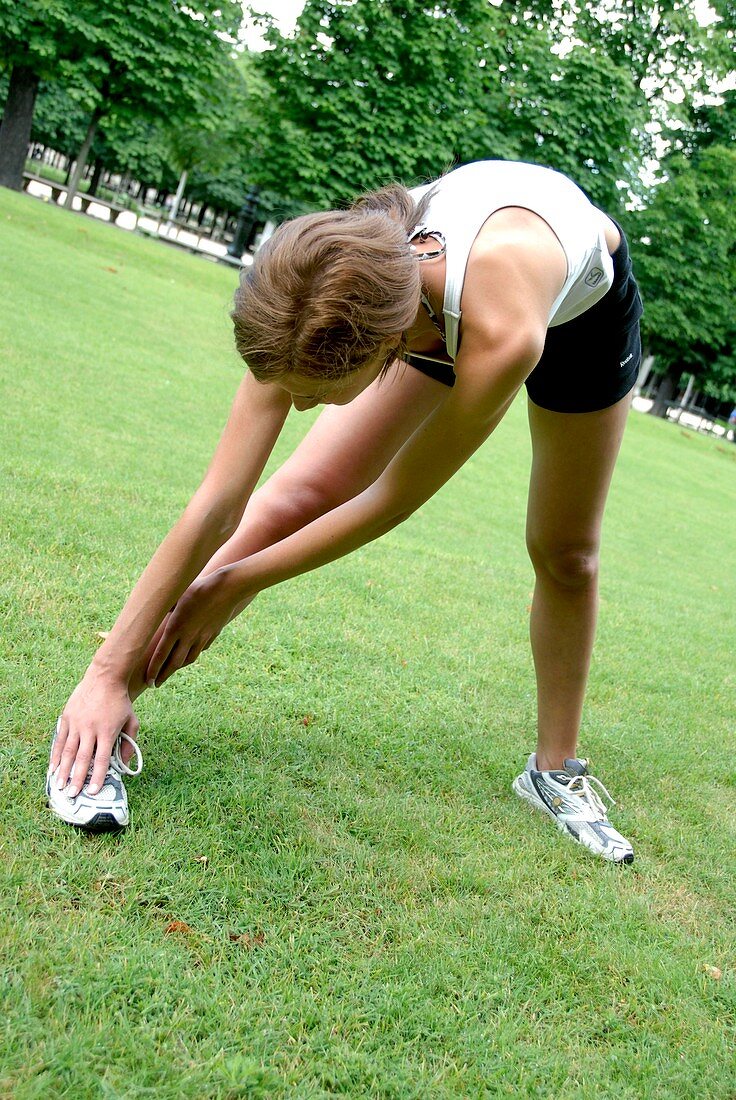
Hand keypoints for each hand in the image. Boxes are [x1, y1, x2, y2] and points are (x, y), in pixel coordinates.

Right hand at [52, 671, 138, 796]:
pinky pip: (59, 739)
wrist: (105, 678)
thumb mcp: (132, 721)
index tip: (92, 792)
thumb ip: (129, 743)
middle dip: (76, 778)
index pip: (101, 759)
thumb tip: (124, 765)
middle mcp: (90, 729)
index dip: (97, 777)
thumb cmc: (120, 701)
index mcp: (107, 731)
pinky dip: (55, 754)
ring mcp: (77, 723)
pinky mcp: (67, 717)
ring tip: (59, 785)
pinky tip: (52, 767)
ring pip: (67, 751)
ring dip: (62, 770)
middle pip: (82, 759)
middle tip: (72, 795)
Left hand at [145, 568, 251, 687]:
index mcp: (175, 627)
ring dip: (177, 668)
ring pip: (188, 659)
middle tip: (155, 685)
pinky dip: (192, 655)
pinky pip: (200, 649)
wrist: (227, 589)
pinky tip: (188, 656)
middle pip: (173, 663)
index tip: (148, 681)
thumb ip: (166, 608)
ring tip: (169, 672)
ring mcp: (202, 637)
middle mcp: (188, 636)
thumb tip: (155, 613)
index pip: (161, 654)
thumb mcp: (177, 596)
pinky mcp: (212, 634)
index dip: (153, 670)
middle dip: (163, 676)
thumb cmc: (198, 588)